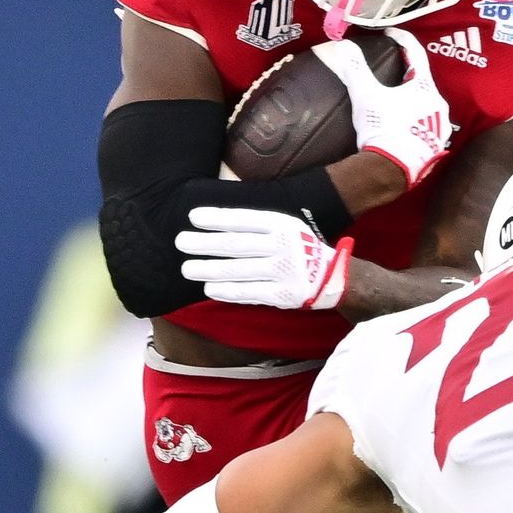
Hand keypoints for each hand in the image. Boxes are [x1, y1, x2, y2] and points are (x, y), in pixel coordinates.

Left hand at [178, 207, 353, 310]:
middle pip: (236, 244)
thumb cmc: (297, 247)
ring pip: (239, 270)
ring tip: (188, 268)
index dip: (217, 218)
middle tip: (181, 242)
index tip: (192, 218)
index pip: (243, 220)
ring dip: (210, 269)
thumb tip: (215, 220)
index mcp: (281, 224)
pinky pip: (250, 293)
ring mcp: (283, 271)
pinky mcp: (283, 294)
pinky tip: (209, 289)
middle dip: (205, 243)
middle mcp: (282, 245)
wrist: (331, 276)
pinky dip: (228, 291)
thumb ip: (255, 223)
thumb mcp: (283, 225)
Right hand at [315, 31, 453, 186]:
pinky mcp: (435, 146)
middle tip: (392, 65)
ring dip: (412, 97)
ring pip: (426, 103)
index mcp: (425, 87)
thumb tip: (345, 45)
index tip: (389, 34)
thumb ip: (356, 68)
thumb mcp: (366, 95)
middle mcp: (439, 105)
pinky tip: (403, 122)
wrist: (391, 170)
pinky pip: (426, 123)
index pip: (416, 53)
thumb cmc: (382, 128)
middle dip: (408, 71)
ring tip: (396, 96)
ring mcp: (439, 127)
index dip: (401, 39)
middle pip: (422, 79)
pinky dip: (414, 118)